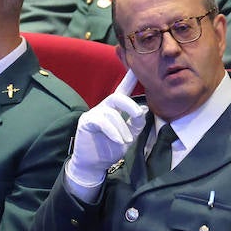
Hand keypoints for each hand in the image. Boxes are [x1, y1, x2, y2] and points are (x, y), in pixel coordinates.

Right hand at [65, 70, 145, 195]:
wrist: (95, 165)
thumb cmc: (111, 148)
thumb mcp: (129, 136)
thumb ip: (136, 124)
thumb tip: (143, 110)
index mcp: (116, 109)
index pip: (123, 90)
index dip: (129, 78)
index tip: (135, 65)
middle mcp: (105, 107)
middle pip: (117, 96)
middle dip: (130, 104)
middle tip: (138, 115)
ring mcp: (94, 113)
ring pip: (112, 113)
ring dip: (122, 128)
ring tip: (126, 141)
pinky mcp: (87, 122)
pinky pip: (102, 121)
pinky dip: (112, 131)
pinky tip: (118, 140)